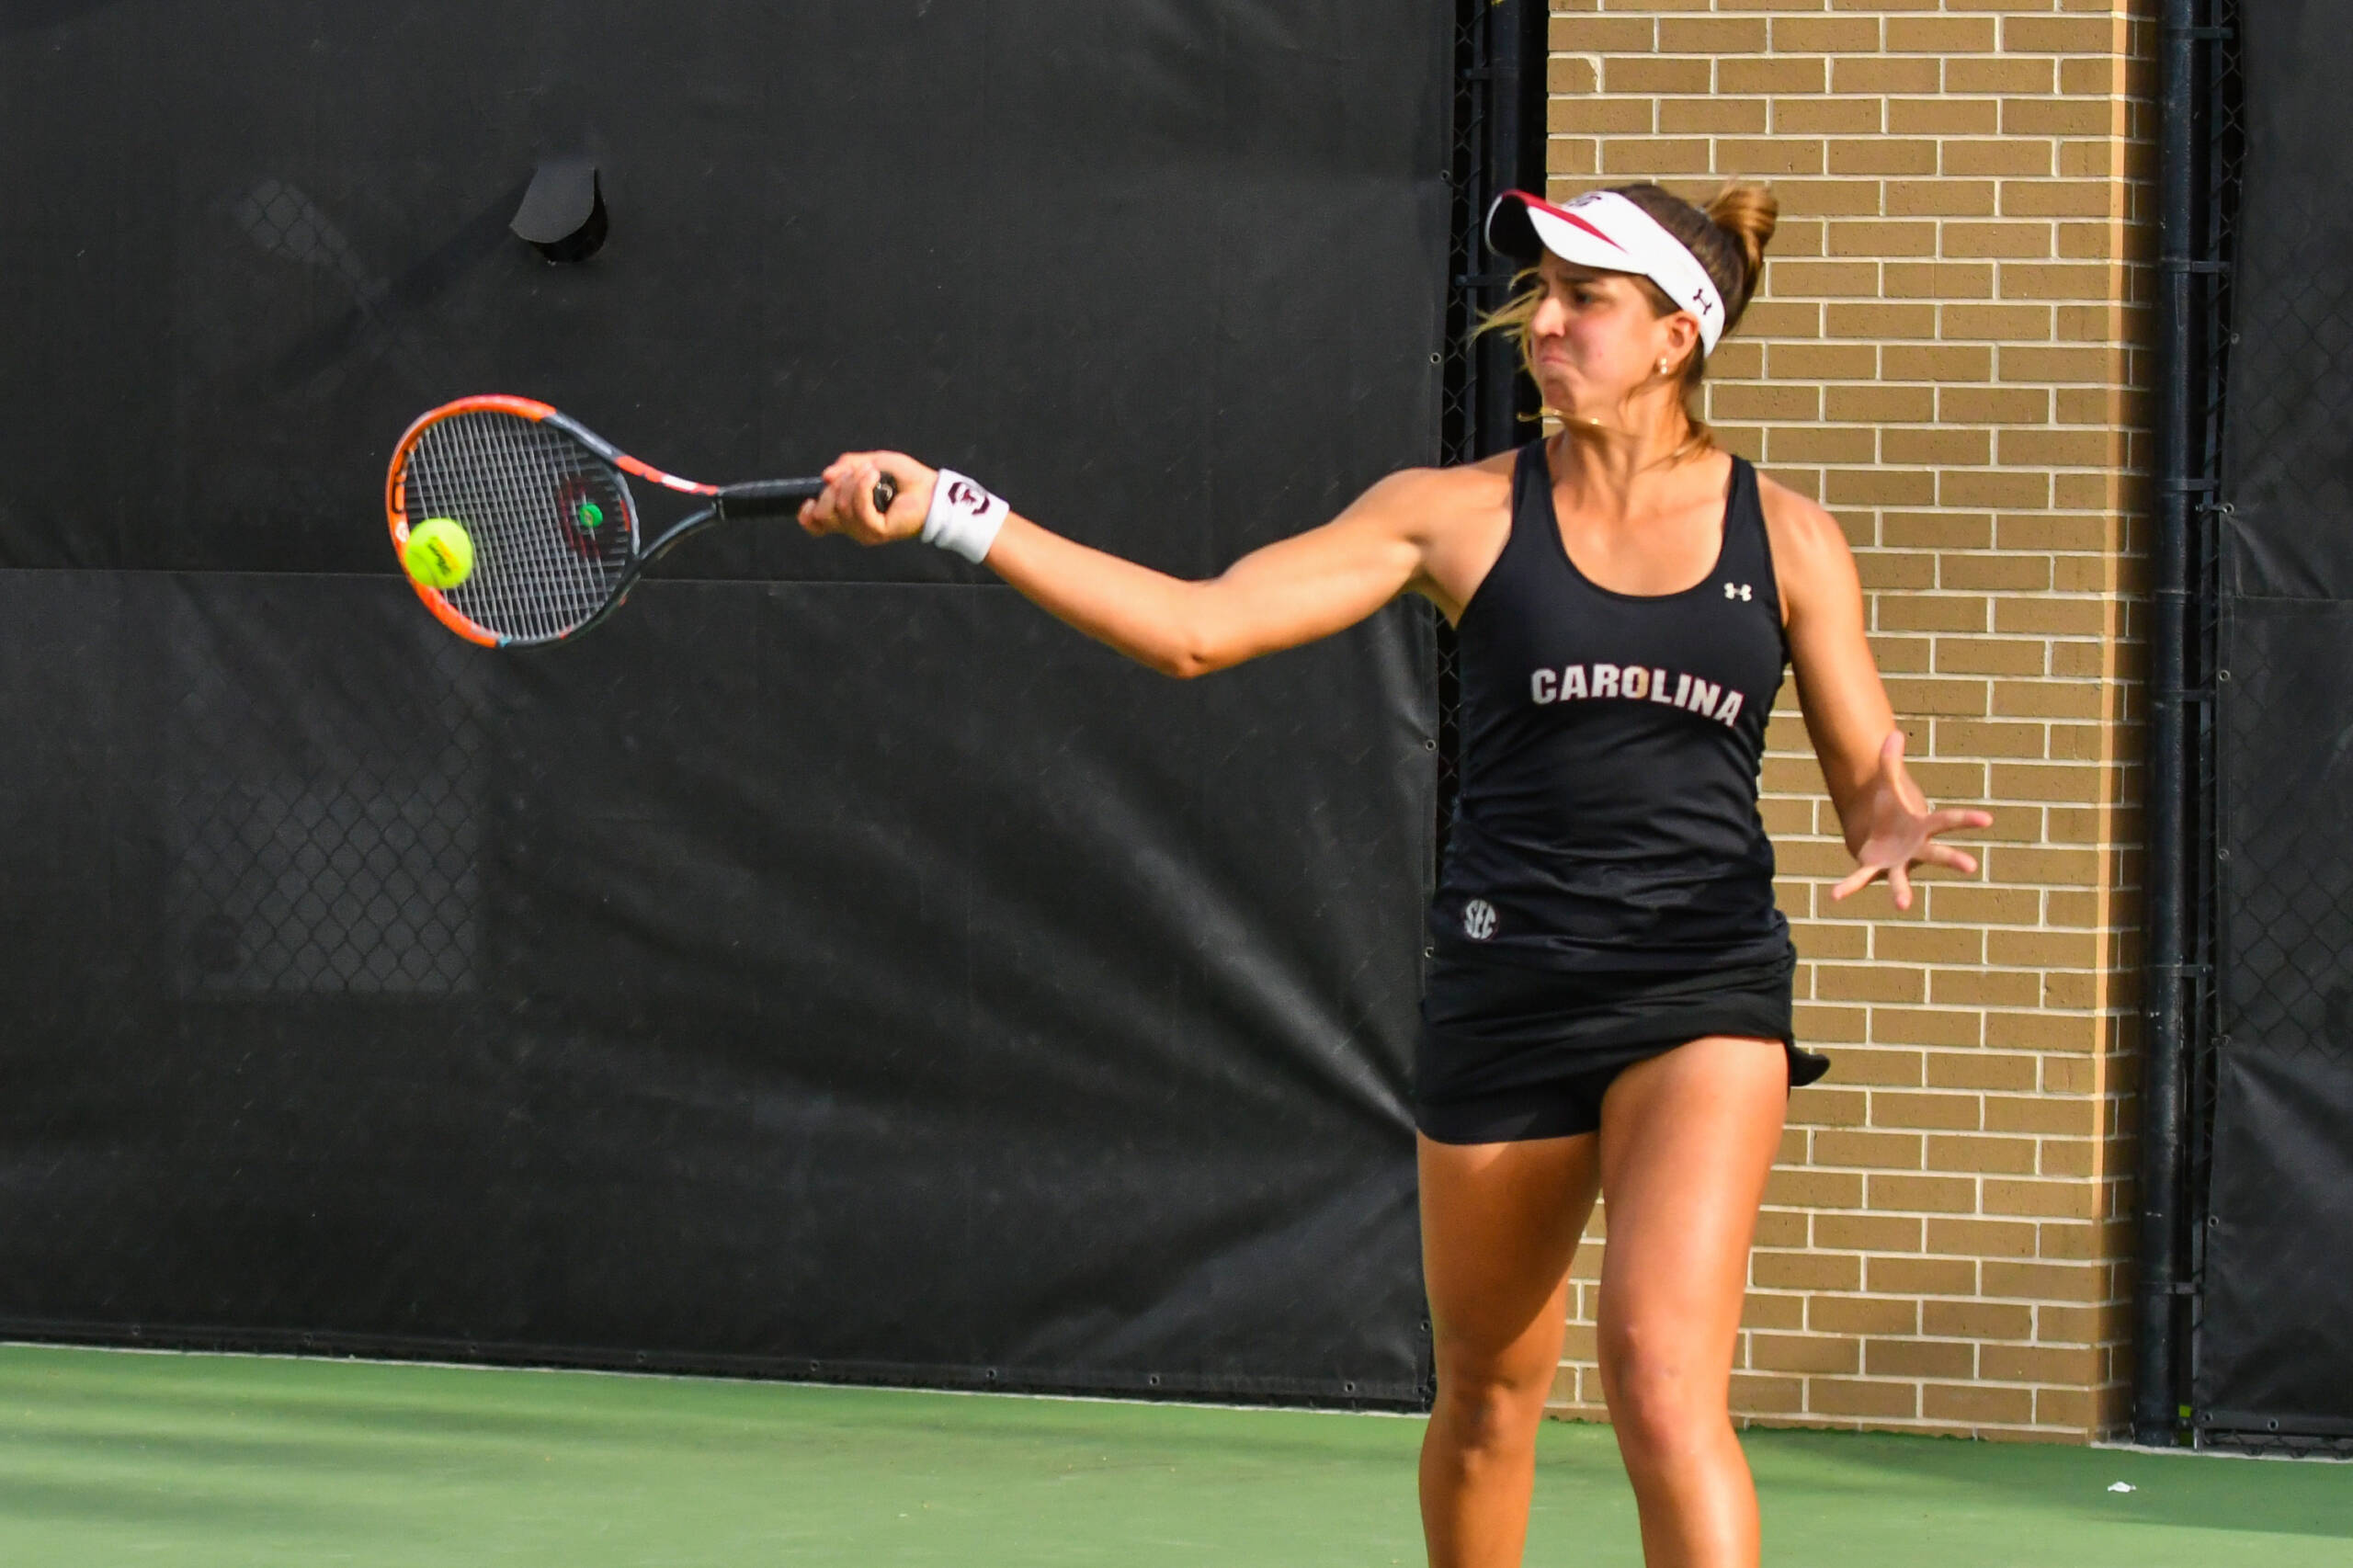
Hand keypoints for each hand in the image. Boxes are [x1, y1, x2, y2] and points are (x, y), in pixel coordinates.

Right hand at [797, 451, 932, 544]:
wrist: (931, 489)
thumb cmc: (905, 478)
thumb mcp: (871, 463)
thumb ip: (846, 467)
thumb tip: (826, 476)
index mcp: (848, 512)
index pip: (817, 524)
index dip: (807, 514)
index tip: (809, 501)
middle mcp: (854, 525)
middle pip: (823, 513)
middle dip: (835, 487)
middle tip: (857, 473)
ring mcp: (865, 531)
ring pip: (840, 507)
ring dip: (854, 482)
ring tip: (873, 472)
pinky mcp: (877, 531)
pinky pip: (858, 509)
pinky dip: (864, 487)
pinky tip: (875, 476)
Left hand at [1830, 728, 1991, 910]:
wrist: (1878, 834)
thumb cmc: (1890, 810)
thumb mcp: (1888, 782)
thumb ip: (1890, 761)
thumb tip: (1893, 733)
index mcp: (1923, 826)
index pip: (1948, 820)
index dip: (1967, 818)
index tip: (1987, 819)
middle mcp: (1915, 849)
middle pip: (1938, 853)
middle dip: (1953, 859)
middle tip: (1971, 866)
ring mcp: (1897, 863)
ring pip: (1902, 879)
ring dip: (1902, 892)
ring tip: (1902, 905)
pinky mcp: (1875, 869)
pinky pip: (1861, 879)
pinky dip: (1849, 887)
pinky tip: (1834, 895)